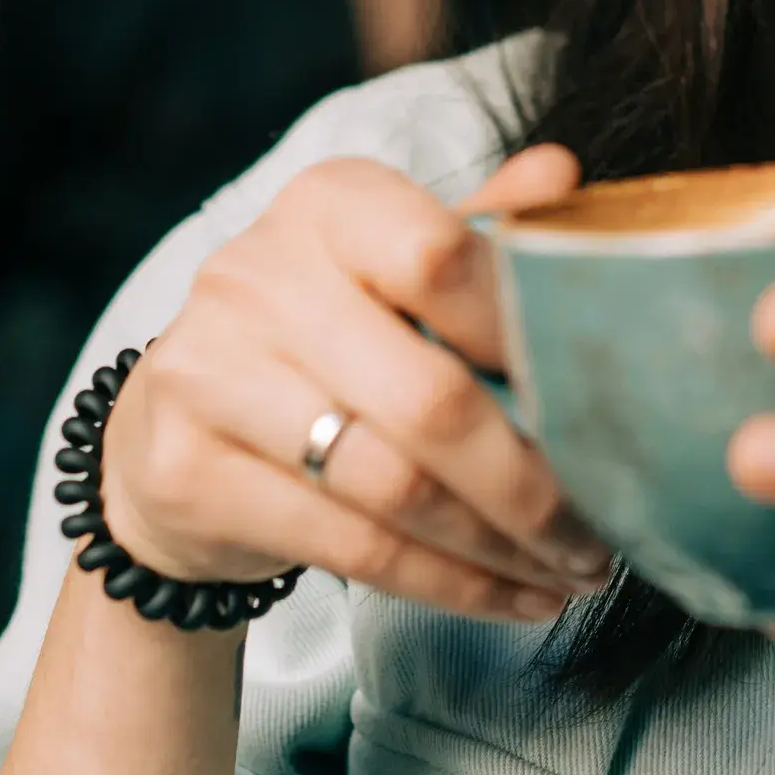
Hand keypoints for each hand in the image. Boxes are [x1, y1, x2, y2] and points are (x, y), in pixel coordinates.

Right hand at [98, 149, 616, 622]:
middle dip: (534, 482)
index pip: (441, 256)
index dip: (527, 335)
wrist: (171, 423)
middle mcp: (256, 277)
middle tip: (603, 529)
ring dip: (501, 546)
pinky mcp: (188, 474)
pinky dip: (449, 584)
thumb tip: (563, 177)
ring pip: (395, 488)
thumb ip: (477, 230)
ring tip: (573, 570)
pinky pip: (352, 548)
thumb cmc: (320, 336)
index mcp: (326, 206)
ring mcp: (210, 375)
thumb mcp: (391, 265)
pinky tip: (511, 597)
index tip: (601, 401)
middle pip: (430, 398)